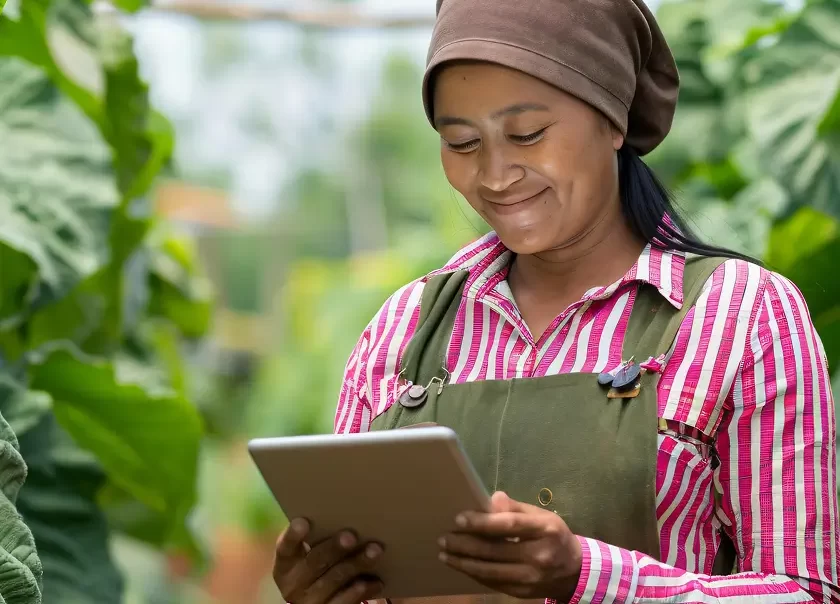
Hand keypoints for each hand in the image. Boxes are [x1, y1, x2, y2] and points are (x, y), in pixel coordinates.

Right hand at [273, 518, 384, 603]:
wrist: (317, 602)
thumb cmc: (318, 567)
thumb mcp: (310, 556)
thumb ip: (318, 540)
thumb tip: (347, 514)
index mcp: (285, 565)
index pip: (285, 548)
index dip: (293, 536)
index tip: (304, 522)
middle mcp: (293, 585)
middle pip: (314, 562)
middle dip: (334, 548)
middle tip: (351, 535)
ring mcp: (310, 602)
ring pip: (334, 579)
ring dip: (356, 564)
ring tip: (375, 550)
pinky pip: (345, 601)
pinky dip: (361, 589)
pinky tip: (376, 580)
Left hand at [438, 492, 581, 602]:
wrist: (574, 571)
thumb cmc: (553, 536)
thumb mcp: (541, 516)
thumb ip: (515, 508)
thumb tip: (490, 499)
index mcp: (545, 530)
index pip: (509, 525)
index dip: (482, 523)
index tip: (459, 519)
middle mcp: (538, 556)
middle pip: (495, 551)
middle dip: (464, 545)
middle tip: (443, 539)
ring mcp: (530, 578)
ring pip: (489, 571)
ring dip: (463, 563)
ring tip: (444, 554)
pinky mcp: (522, 592)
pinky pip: (492, 583)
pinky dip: (474, 573)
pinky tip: (461, 564)